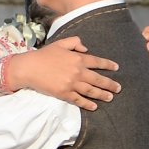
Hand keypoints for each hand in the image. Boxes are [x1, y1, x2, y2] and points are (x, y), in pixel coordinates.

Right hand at [6, 37, 121, 109]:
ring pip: (91, 91)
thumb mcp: (60, 43)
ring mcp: (72, 84)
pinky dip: (87, 104)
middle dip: (110, 84)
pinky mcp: (64, 94)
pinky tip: (94, 106)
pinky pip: (79, 100)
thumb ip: (75, 42)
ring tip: (110, 98)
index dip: (108, 65)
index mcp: (78, 58)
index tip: (116, 68)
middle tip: (118, 88)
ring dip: (102, 95)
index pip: (98, 62)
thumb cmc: (43, 55)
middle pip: (98, 79)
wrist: (29, 68)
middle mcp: (78, 72)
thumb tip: (86, 48)